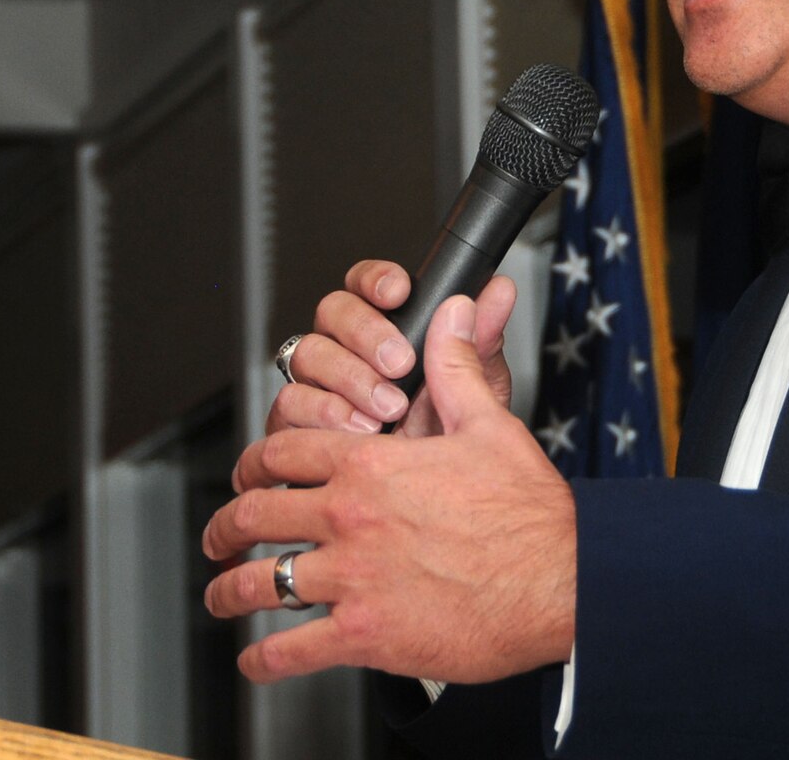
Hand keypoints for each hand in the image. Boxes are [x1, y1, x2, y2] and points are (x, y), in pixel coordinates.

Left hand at [205, 294, 576, 683]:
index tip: (248, 475)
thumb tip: (453, 312)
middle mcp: (350, 518)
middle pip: (254, 513)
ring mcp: (352, 579)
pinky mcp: (364, 636)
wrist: (559, 582)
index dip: (255, 461)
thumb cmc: (531, 512)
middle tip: (220, 535)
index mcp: (371, 465)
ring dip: (228, 590)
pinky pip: (290, 650)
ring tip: (222, 596)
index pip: (283, 450)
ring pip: (259, 583)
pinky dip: (264, 658)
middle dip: (225, 525)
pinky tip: (258, 657)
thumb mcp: (489, 425)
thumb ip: (455, 367)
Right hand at [269, 261, 515, 436]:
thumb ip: (479, 340)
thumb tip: (499, 291)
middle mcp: (344, 350)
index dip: (376, 280)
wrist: (425, 508)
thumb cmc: (444, 444)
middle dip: (367, 333)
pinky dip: (323, 417)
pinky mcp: (293, 425)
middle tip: (400, 363)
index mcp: (385, 330)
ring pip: (309, 355)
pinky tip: (357, 430)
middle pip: (333, 312)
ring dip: (350, 379)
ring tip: (388, 409)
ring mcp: (316, 385)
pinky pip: (288, 405)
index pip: (366, 285)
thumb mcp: (475, 390)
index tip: (398, 292)